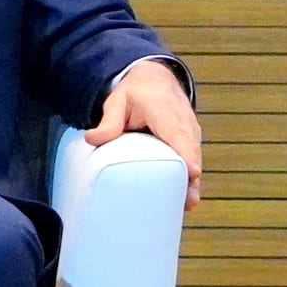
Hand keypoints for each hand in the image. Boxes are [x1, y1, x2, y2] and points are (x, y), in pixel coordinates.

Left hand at [89, 56, 202, 204]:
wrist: (156, 79)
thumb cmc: (135, 93)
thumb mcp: (117, 101)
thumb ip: (108, 121)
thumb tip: (90, 140)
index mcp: (166, 112)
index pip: (180, 135)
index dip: (187, 155)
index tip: (192, 173)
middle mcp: (184, 123)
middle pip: (192, 153)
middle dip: (192, 178)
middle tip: (187, 204)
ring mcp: (191, 132)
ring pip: (195, 159)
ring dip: (193, 182)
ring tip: (187, 206)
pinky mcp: (191, 141)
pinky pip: (193, 159)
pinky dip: (190, 178)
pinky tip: (184, 199)